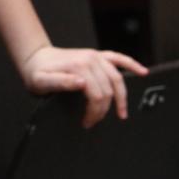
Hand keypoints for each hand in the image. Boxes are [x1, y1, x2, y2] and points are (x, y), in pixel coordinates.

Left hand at [20, 45, 147, 127]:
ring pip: (117, 79)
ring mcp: (95, 56)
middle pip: (108, 89)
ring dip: (122, 97)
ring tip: (121, 113)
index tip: (86, 123)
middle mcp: (90, 59)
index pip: (97, 94)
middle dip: (103, 109)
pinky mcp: (97, 55)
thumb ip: (60, 82)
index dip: (94, 111)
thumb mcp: (41, 81)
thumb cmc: (36, 73)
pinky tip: (143, 72)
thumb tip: (82, 83)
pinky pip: (118, 58)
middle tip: (93, 121)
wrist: (34, 58)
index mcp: (79, 67)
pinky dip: (131, 64)